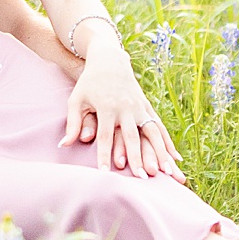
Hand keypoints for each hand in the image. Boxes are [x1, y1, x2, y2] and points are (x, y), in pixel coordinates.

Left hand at [61, 43, 184, 180]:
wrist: (109, 61)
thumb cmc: (88, 84)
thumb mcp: (76, 100)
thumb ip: (72, 123)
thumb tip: (63, 145)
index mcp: (106, 107)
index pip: (105, 136)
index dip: (104, 155)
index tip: (104, 174)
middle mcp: (125, 108)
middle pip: (132, 137)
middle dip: (137, 158)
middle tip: (141, 178)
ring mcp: (139, 107)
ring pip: (151, 133)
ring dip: (159, 153)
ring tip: (166, 173)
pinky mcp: (147, 107)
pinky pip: (159, 127)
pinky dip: (168, 143)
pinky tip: (175, 159)